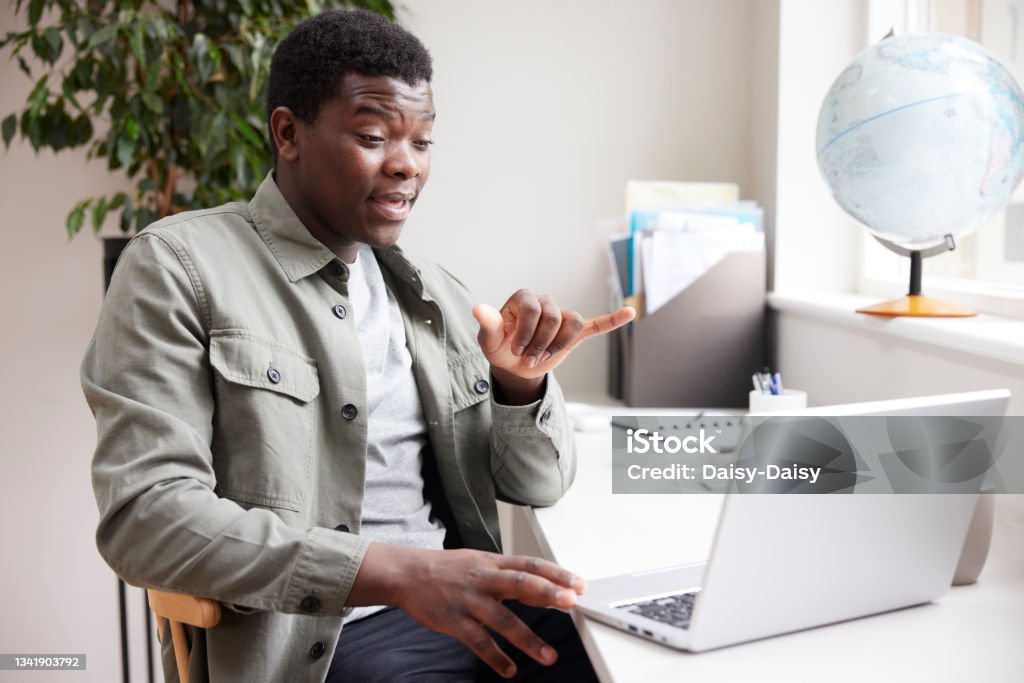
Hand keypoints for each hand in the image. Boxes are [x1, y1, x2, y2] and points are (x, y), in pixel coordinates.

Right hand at [348, 544, 586, 677]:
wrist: (407, 574)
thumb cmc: (448, 570)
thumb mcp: (481, 564)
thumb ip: (511, 577)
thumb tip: (546, 590)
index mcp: (493, 563)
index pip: (530, 564)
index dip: (556, 573)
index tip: (579, 584)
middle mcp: (483, 578)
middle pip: (520, 583)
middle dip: (547, 593)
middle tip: (571, 602)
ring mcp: (468, 600)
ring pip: (502, 619)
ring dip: (527, 639)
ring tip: (549, 656)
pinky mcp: (453, 620)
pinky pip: (477, 641)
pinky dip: (495, 657)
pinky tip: (509, 670)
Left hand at [473, 290, 634, 381]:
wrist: (513, 366)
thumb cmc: (500, 348)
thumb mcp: (489, 340)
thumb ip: (488, 325)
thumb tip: (478, 308)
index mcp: (524, 298)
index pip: (533, 308)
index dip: (525, 332)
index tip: (516, 351)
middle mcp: (544, 302)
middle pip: (554, 317)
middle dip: (541, 343)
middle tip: (528, 360)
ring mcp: (561, 317)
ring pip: (572, 322)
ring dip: (559, 344)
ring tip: (545, 358)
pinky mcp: (573, 333)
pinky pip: (595, 324)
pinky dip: (612, 319)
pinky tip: (629, 313)